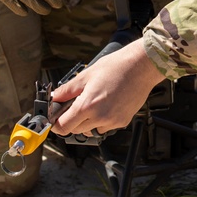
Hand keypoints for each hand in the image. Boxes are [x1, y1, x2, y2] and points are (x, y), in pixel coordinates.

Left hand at [50, 40, 164, 135]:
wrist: (141, 66)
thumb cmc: (116, 66)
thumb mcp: (86, 75)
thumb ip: (67, 90)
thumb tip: (54, 98)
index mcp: (87, 105)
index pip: (63, 127)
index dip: (57, 122)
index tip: (57, 117)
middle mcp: (100, 117)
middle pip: (75, 130)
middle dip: (72, 120)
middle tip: (76, 104)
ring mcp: (112, 121)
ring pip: (90, 130)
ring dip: (87, 122)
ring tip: (94, 103)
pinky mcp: (122, 122)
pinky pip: (105, 127)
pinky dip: (102, 120)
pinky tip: (107, 104)